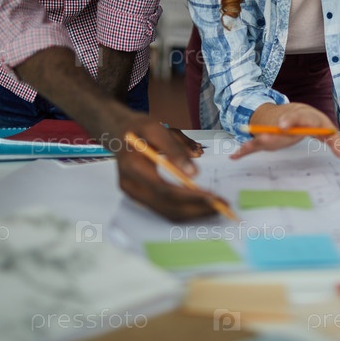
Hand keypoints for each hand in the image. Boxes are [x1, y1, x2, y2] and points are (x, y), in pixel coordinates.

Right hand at [14, 47, 214, 220]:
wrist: (118, 131)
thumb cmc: (138, 127)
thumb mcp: (157, 128)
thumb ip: (175, 149)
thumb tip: (194, 173)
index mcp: (132, 167)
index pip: (163, 189)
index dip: (189, 196)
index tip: (212, 196)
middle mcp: (130, 186)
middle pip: (166, 206)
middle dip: (196, 209)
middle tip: (222, 206)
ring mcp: (133, 194)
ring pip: (166, 212)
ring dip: (193, 213)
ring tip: (216, 207)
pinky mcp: (140, 197)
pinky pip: (163, 209)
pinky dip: (184, 210)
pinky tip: (201, 205)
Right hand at [232, 103, 339, 159]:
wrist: (291, 111)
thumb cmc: (311, 122)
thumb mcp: (325, 129)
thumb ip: (334, 143)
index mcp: (303, 115)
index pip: (300, 116)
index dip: (291, 120)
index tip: (284, 126)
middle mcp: (286, 120)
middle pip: (280, 124)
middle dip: (273, 131)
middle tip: (269, 135)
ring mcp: (274, 129)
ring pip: (265, 134)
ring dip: (256, 140)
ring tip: (252, 145)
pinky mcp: (265, 138)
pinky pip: (254, 144)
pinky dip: (244, 150)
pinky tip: (235, 156)